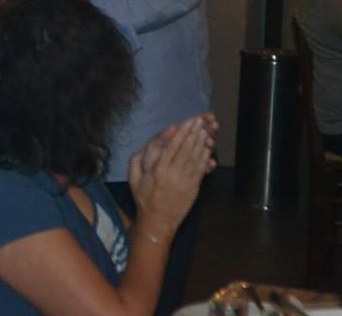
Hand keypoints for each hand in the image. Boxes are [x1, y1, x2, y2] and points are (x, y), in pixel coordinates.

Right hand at [128, 117, 214, 238]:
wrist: (158, 221)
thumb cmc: (144, 198)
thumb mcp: (133, 179)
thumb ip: (137, 160)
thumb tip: (146, 145)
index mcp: (158, 170)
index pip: (171, 147)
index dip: (181, 133)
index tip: (187, 122)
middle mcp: (173, 173)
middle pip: (185, 149)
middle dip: (193, 134)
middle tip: (199, 121)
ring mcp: (185, 181)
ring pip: (195, 158)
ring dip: (201, 143)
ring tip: (205, 131)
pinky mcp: (193, 188)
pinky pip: (200, 170)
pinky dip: (205, 159)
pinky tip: (208, 150)